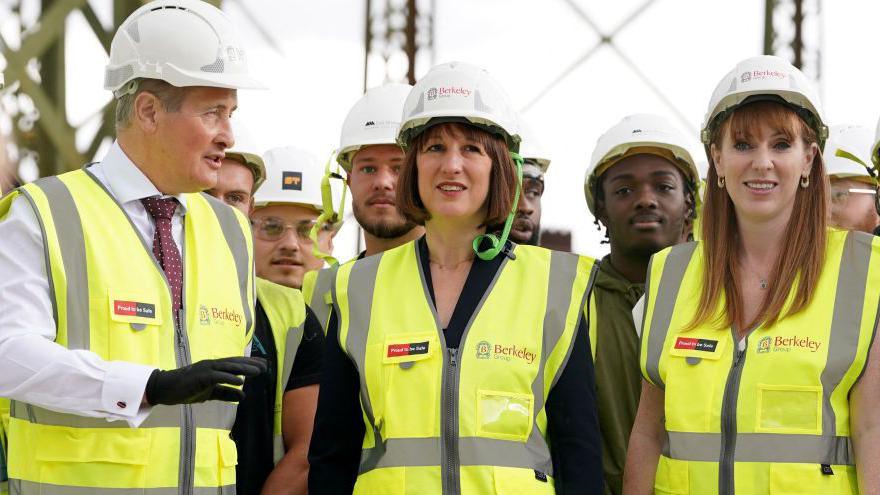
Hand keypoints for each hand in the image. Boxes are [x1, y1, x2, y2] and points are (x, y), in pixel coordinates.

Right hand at [145, 357, 266, 404]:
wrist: (167, 389)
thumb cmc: (188, 389)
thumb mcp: (210, 393)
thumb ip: (226, 393)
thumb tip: (243, 396)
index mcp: (215, 368)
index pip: (235, 364)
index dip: (249, 363)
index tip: (264, 364)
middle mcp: (212, 365)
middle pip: (235, 362)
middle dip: (251, 364)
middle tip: (266, 365)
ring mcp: (206, 369)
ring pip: (228, 367)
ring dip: (244, 368)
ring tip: (257, 371)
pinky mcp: (200, 377)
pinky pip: (217, 377)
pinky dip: (229, 378)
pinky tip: (240, 381)